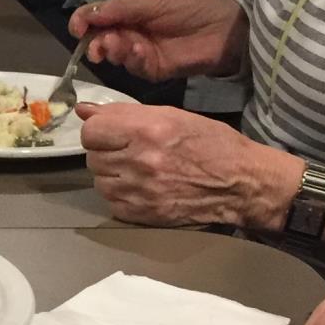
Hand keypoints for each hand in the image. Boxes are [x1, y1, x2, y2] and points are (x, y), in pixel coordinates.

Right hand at [67, 0, 244, 83]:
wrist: (226, 29)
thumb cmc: (194, 8)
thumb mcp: (155, 2)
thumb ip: (121, 8)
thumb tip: (88, 15)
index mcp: (131, 12)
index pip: (98, 17)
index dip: (83, 22)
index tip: (77, 29)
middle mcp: (132, 32)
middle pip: (102, 39)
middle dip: (97, 42)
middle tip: (101, 45)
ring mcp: (143, 52)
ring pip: (115, 55)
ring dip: (114, 50)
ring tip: (125, 43)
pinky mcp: (155, 70)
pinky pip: (135, 68)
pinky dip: (133, 60)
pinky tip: (142, 51)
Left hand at [77, 103, 294, 228]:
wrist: (241, 183)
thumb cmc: (211, 143)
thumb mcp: (172, 116)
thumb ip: (123, 113)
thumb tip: (83, 110)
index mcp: (147, 130)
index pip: (91, 130)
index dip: (99, 131)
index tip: (112, 133)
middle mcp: (140, 160)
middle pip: (92, 156)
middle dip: (107, 153)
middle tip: (130, 152)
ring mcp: (140, 190)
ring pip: (99, 181)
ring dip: (112, 175)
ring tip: (137, 170)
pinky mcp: (143, 214)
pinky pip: (112, 203)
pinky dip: (122, 196)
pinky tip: (142, 188)